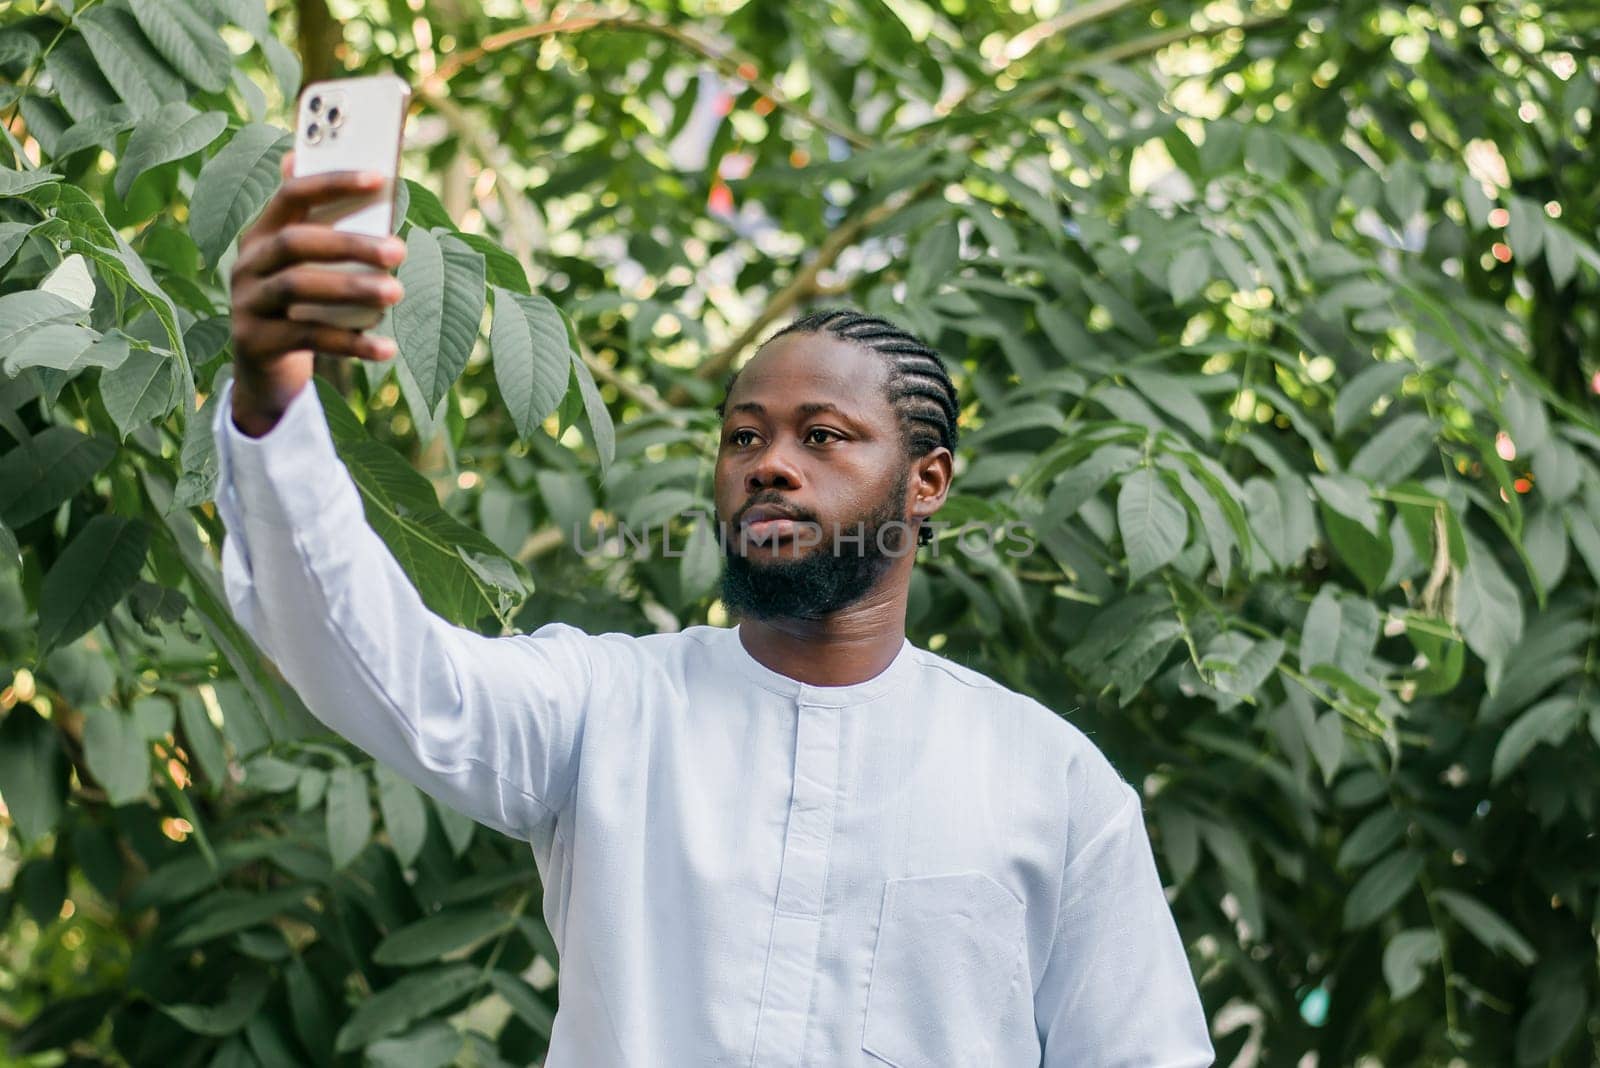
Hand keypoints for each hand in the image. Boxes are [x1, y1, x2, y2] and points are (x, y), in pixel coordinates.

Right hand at [228, 151, 406, 434]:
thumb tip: (381, 190)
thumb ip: (337, 236)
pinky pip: (308, 338)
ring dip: (352, 288)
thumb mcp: (314, 271)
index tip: (379, 178)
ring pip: (297, 287)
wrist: (267, 370)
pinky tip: (387, 348)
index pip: (292, 194)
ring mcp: (246, 302)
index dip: (333, 183)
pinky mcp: (255, 342)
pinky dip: (351, 343)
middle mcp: (247, 263)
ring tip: (397, 292)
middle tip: (399, 251)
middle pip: (296, 242)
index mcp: (263, 233)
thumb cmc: (304, 308)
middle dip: (350, 244)